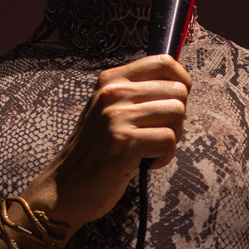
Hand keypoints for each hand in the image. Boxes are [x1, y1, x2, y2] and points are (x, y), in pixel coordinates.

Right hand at [24, 55, 191, 227]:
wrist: (66, 186)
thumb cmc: (96, 150)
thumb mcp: (109, 110)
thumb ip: (138, 94)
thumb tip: (180, 87)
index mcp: (111, 80)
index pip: (162, 62)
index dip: (182, 81)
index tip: (177, 100)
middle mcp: (113, 93)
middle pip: (177, 91)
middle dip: (177, 116)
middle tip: (158, 134)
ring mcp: (117, 117)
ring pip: (177, 113)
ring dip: (173, 136)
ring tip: (151, 148)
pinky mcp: (124, 142)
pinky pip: (169, 140)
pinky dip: (165, 156)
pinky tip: (146, 162)